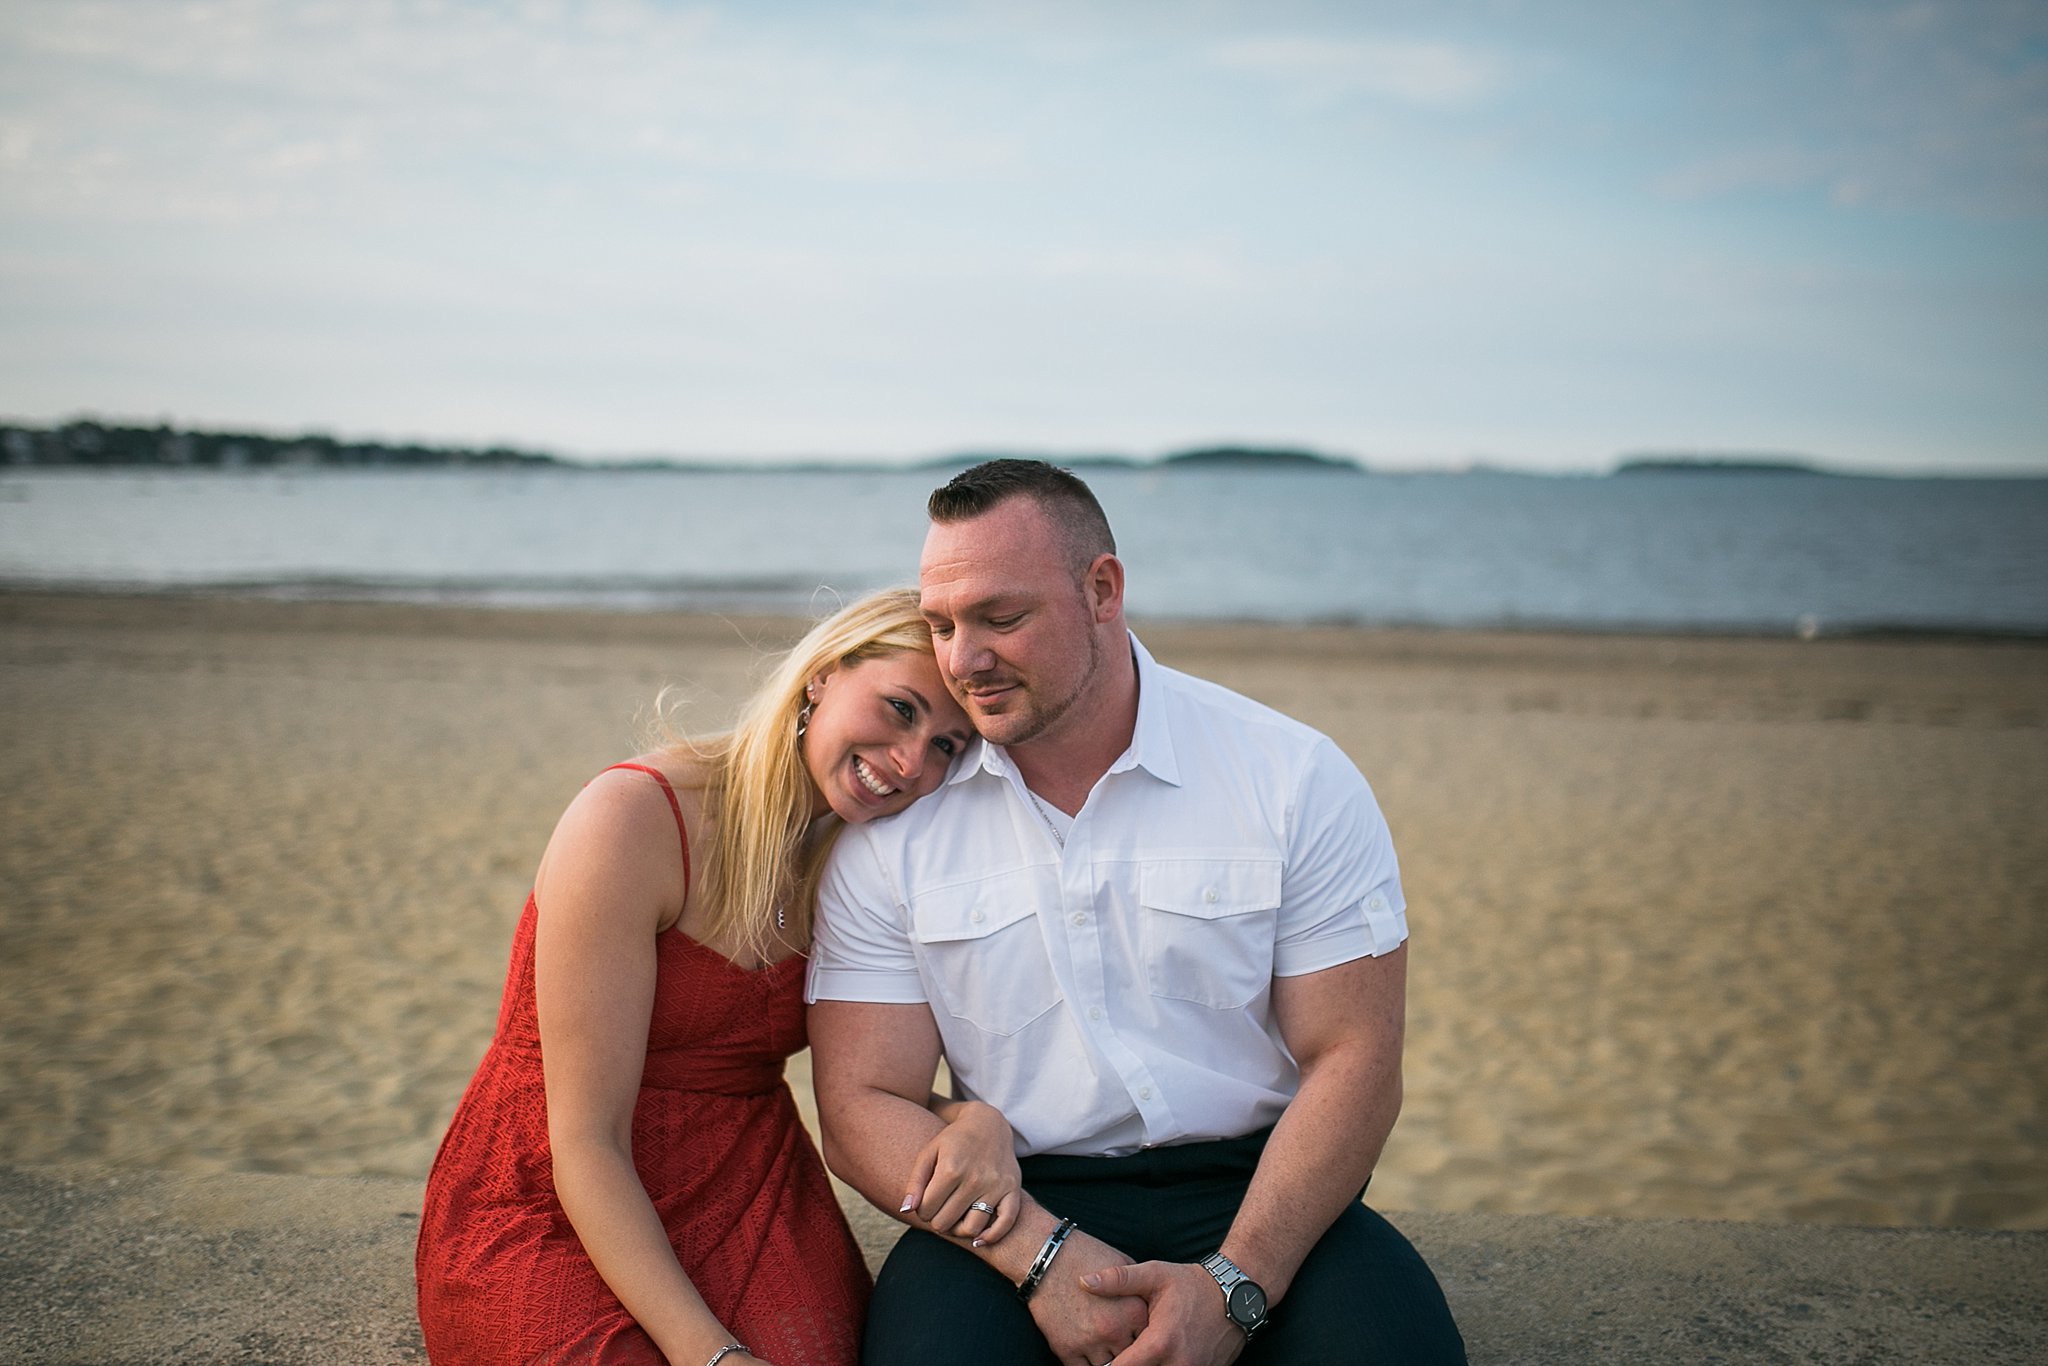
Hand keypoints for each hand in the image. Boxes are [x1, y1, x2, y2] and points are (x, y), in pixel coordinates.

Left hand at [905, 1099, 1021, 1246]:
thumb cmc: (953, 1141)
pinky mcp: (1013, 1189)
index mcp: (951, 1168)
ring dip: (958, 1230)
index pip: (927, 1209)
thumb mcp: (929, 1153)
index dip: (921, 1211)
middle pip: (946, 1222)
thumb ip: (915, 1182)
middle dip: (937, 1220)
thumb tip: (906, 1210)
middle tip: (939, 1211)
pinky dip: (991, 1236)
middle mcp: (975, 1178)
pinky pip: (1005, 1223)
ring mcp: (996, 1185)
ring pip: (972, 1228)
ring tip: (954, 1220)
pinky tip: (978, 1239)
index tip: (925, 1203)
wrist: (988, 1124)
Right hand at [1026, 1227, 1145, 1365]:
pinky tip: (1085, 1352)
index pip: (1149, 1338)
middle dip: (1125, 1348)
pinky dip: (1085, 1364)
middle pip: (1130, 1355)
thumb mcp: (1122, 1265)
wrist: (1045, 1258)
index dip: (1142, 1336)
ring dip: (1106, 1358)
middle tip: (1117, 1340)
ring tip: (1101, 1345)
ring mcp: (1090, 1342)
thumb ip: (1138, 1290)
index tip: (1135, 1333)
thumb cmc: (1084, 1256)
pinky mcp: (1066, 1349)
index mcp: (1134, 1310)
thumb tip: (1148, 1307)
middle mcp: (1115, 1330)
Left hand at [1080, 1261, 1244, 1365]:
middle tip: (1118, 1355)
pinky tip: (1156, 1359)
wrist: (1237, 1295)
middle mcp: (1178, 1364)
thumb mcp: (1155, 1275)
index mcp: (1160, 1342)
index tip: (1098, 1359)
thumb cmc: (1192, 1284)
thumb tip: (1084, 1282)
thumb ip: (1118, 1280)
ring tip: (1136, 1358)